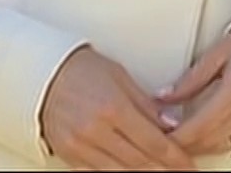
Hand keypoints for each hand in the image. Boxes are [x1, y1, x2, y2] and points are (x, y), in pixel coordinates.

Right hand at [40, 45, 197, 170]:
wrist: (42, 74)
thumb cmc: (80, 69)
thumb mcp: (120, 77)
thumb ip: (146, 104)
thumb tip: (171, 125)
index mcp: (113, 107)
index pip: (154, 141)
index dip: (176, 157)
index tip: (188, 164)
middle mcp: (96, 130)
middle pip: (140, 161)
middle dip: (165, 169)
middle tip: (181, 171)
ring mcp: (80, 146)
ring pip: (121, 172)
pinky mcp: (69, 155)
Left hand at [157, 24, 230, 158]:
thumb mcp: (218, 52)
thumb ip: (190, 79)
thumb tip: (164, 97)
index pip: (201, 124)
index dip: (178, 135)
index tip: (160, 134)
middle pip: (211, 140)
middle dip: (186, 143)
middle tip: (165, 137)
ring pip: (223, 146)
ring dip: (200, 146)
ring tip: (181, 137)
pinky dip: (217, 143)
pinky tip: (203, 136)